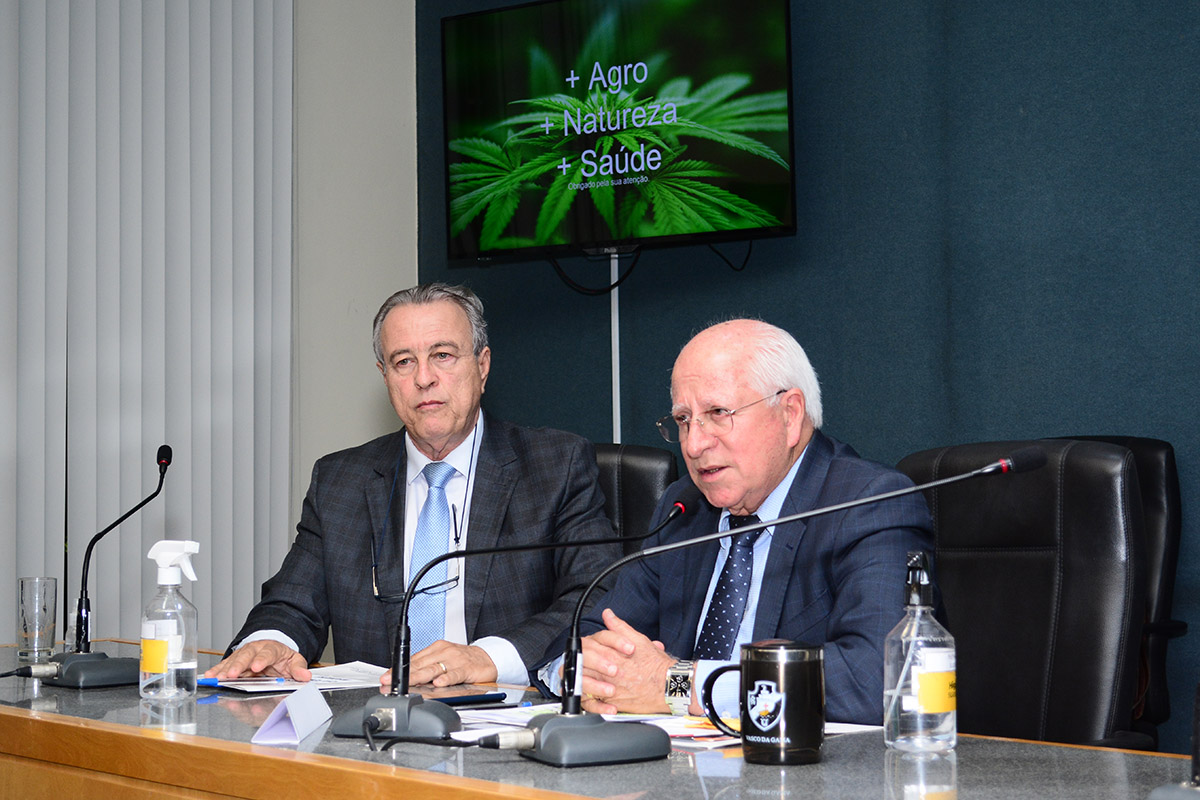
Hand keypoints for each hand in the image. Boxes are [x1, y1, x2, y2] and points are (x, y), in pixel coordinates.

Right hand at [204, 640, 311, 681]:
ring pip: (233, 661)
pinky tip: (209, 676)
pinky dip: (216, 671)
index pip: (267, 653)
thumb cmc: (282, 657)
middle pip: (245, 656)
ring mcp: (243, 656)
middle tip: (231, 675)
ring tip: (217, 678)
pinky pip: (225, 667)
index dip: (261, 660)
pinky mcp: (235, 662)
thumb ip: (298, 668)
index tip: (256, 667)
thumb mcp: (294, 660)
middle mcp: (254, 650)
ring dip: (224, 670)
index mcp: (271, 649)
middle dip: (238, 665)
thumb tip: (305, 676)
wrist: (273, 648)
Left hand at [380, 641, 497, 688]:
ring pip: (434, 669)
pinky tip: (438, 683)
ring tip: (407, 683)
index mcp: (436, 649)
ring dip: (419, 677)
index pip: (413, 659)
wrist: (488, 657)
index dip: (399, 669)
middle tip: (390, 682)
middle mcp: (444, 652)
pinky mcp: (466, 668)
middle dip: (403, 674)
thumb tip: (408, 679)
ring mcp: (455, 659)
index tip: (386, 678)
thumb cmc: (463, 660)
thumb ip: (427, 667)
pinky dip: (446, 678)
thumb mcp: (443, 659)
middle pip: (420, 664)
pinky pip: (454, 674)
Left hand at [576, 608, 673, 713]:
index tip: (580, 649)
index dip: (581, 648)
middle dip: (576, 664)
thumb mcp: (638, 640)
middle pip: (581, 666)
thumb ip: (619, 627)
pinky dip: (588, 701)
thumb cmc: (657, 665)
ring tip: (579, 680)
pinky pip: (593, 704)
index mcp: (612, 654)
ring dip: (580, 681)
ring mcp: (610, 689)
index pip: (586, 648)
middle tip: (574, 664)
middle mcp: (609, 672)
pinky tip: (590, 697)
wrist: (669, 686)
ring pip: (583, 685)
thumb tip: (608, 615)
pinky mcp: (614, 704)